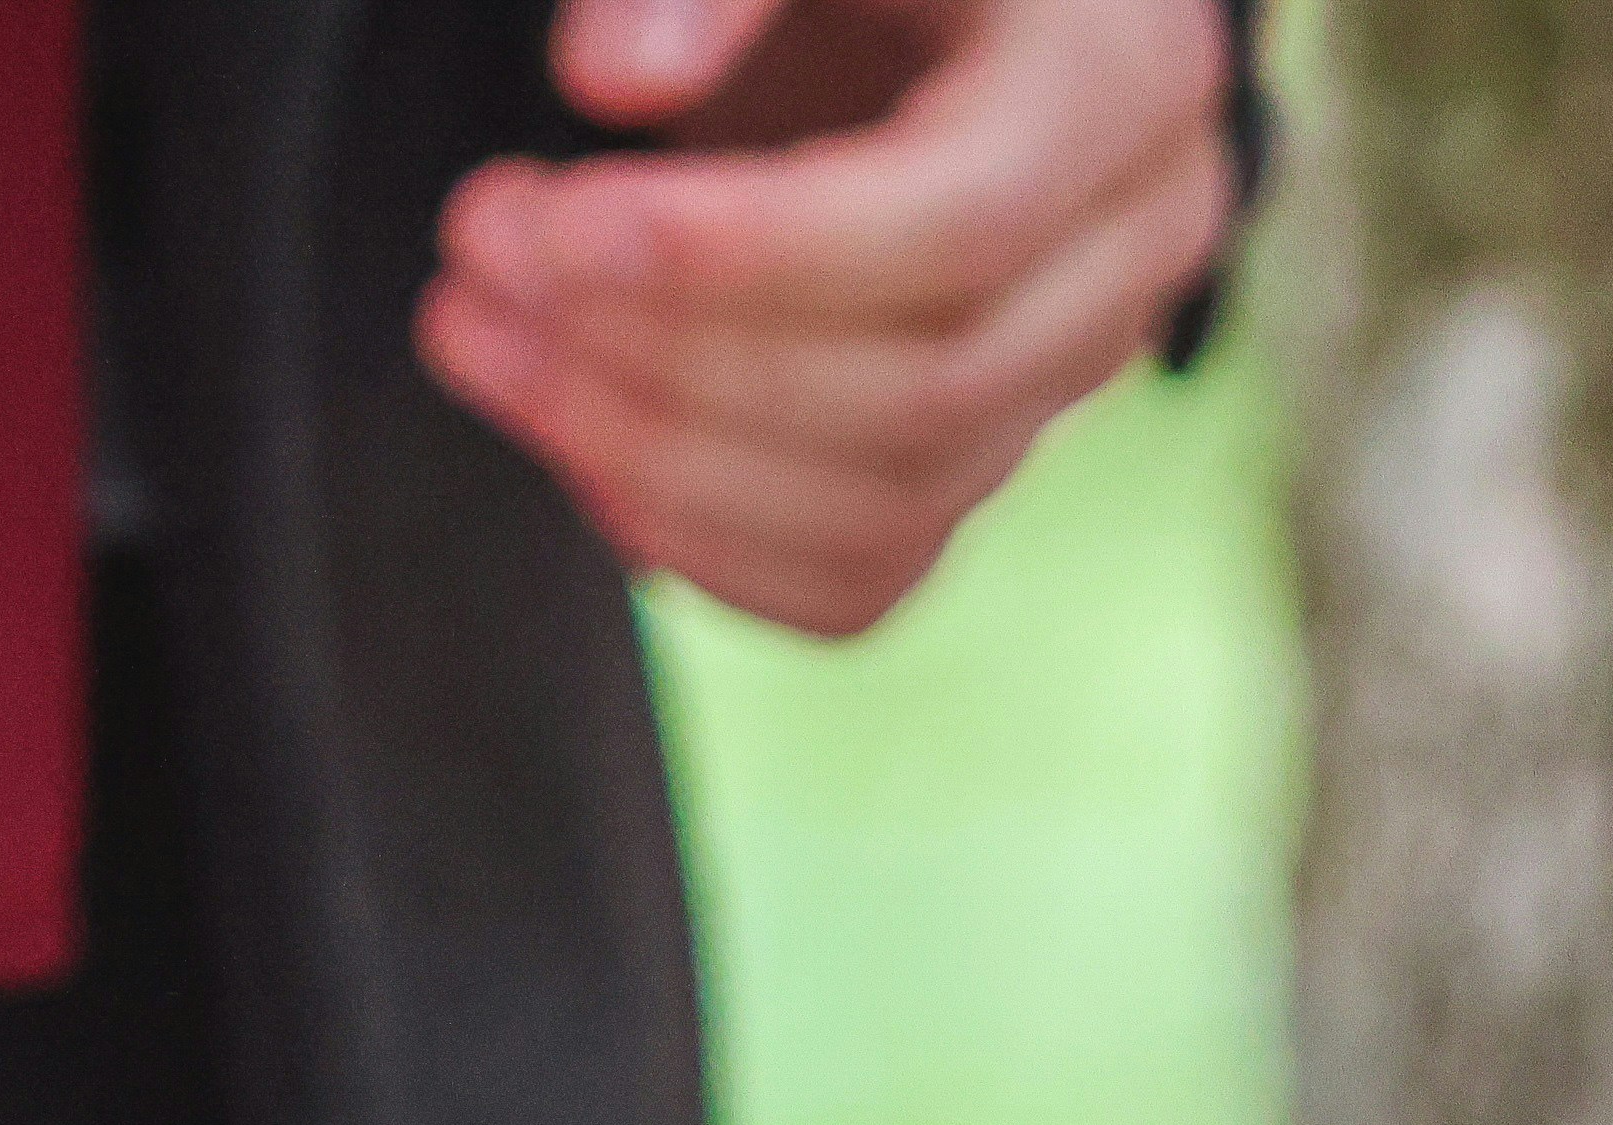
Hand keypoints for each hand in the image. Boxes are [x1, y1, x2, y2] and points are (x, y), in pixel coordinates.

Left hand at [420, 0, 1237, 641]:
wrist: (933, 5)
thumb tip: (615, 75)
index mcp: (1125, 77)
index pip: (960, 225)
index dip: (741, 255)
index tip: (555, 228)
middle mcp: (1134, 244)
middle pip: (914, 390)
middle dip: (657, 357)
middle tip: (478, 269)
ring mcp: (1068, 375)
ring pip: (879, 508)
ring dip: (642, 457)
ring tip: (486, 340)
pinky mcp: (979, 462)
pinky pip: (854, 578)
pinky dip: (695, 544)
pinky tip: (573, 443)